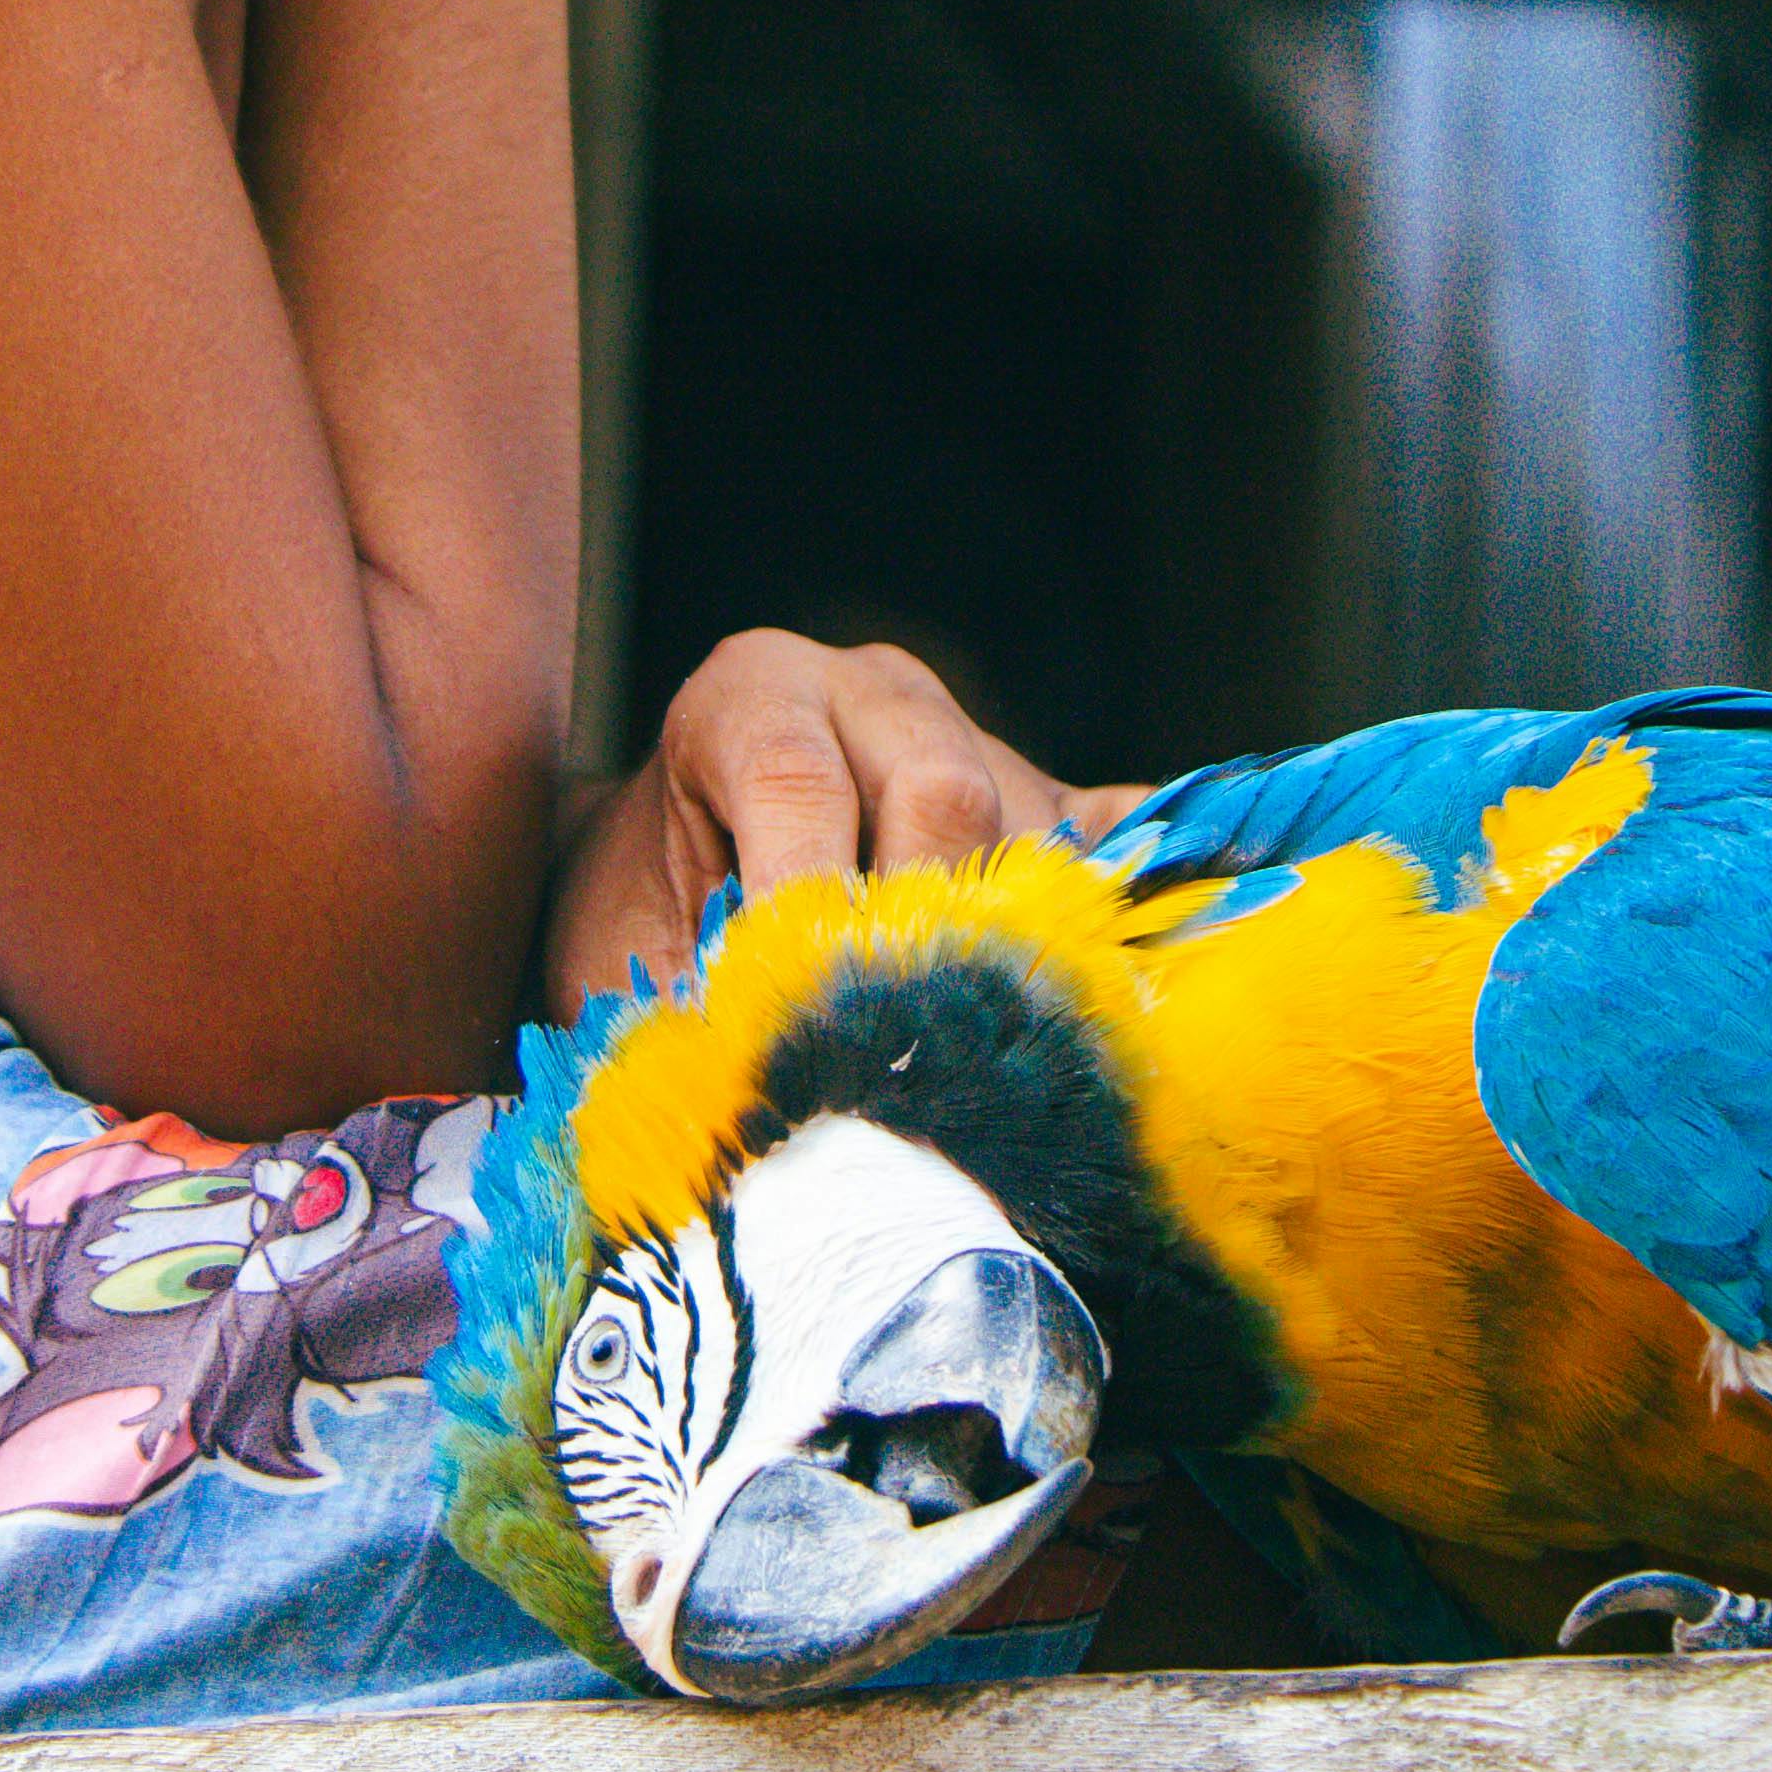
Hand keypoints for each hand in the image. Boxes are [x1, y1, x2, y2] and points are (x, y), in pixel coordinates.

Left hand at [541, 629, 1136, 1020]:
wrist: (671, 878)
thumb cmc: (641, 915)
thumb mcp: (623, 948)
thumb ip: (689, 1002)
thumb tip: (759, 1080)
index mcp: (754, 692)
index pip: (792, 774)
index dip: (800, 895)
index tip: (798, 1005)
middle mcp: (875, 693)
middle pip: (942, 791)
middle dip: (922, 928)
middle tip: (896, 1045)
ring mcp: (979, 736)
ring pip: (1034, 839)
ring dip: (1010, 956)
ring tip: (971, 1063)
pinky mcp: (1056, 800)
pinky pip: (1129, 840)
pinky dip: (1149, 908)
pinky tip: (1149, 992)